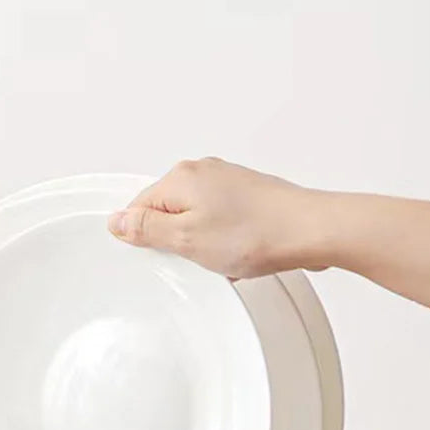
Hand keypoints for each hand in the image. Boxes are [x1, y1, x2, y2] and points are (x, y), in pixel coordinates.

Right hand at [107, 158, 323, 278]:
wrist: (312, 230)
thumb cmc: (257, 233)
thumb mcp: (186, 239)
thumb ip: (145, 229)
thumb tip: (117, 221)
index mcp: (180, 177)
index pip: (137, 209)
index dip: (145, 239)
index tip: (165, 254)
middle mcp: (202, 171)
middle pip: (164, 212)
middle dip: (174, 240)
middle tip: (194, 258)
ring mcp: (226, 181)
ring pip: (192, 218)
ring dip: (200, 242)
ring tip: (221, 256)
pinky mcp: (246, 195)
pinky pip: (217, 221)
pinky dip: (221, 239)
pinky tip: (236, 252)